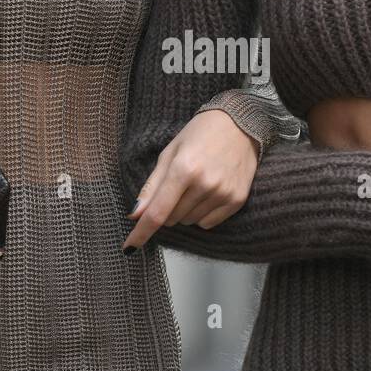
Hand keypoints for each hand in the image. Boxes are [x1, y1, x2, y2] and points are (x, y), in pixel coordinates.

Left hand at [124, 109, 258, 249]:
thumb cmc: (200, 134)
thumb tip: (135, 214)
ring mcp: (223, 193)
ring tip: (196, 184)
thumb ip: (152, 186)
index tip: (129, 247)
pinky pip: (208, 223)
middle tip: (177, 185)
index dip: (141, 233)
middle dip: (167, 209)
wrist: (241, 123)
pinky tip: (209, 192)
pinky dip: (202, 214)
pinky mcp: (237, 200)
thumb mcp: (170, 153)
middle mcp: (204, 184)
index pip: (157, 212)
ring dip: (185, 211)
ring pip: (189, 222)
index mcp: (183, 168)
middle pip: (172, 219)